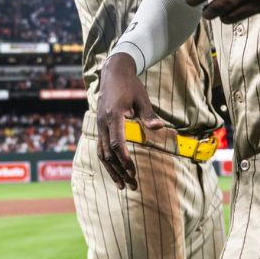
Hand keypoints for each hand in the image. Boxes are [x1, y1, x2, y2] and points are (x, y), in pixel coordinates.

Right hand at [97, 53, 164, 189]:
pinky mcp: (99, 126)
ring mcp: (99, 125)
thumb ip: (149, 115)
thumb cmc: (130, 85)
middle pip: (108, 154)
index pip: (117, 143)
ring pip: (101, 154)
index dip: (124, 160)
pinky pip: (100, 148)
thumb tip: (160, 128)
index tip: (133, 171)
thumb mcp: (142, 98)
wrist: (113, 72)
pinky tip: (115, 172)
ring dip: (112, 170)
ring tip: (123, 185)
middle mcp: (103, 122)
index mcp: (114, 116)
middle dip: (119, 171)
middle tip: (132, 186)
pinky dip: (107, 162)